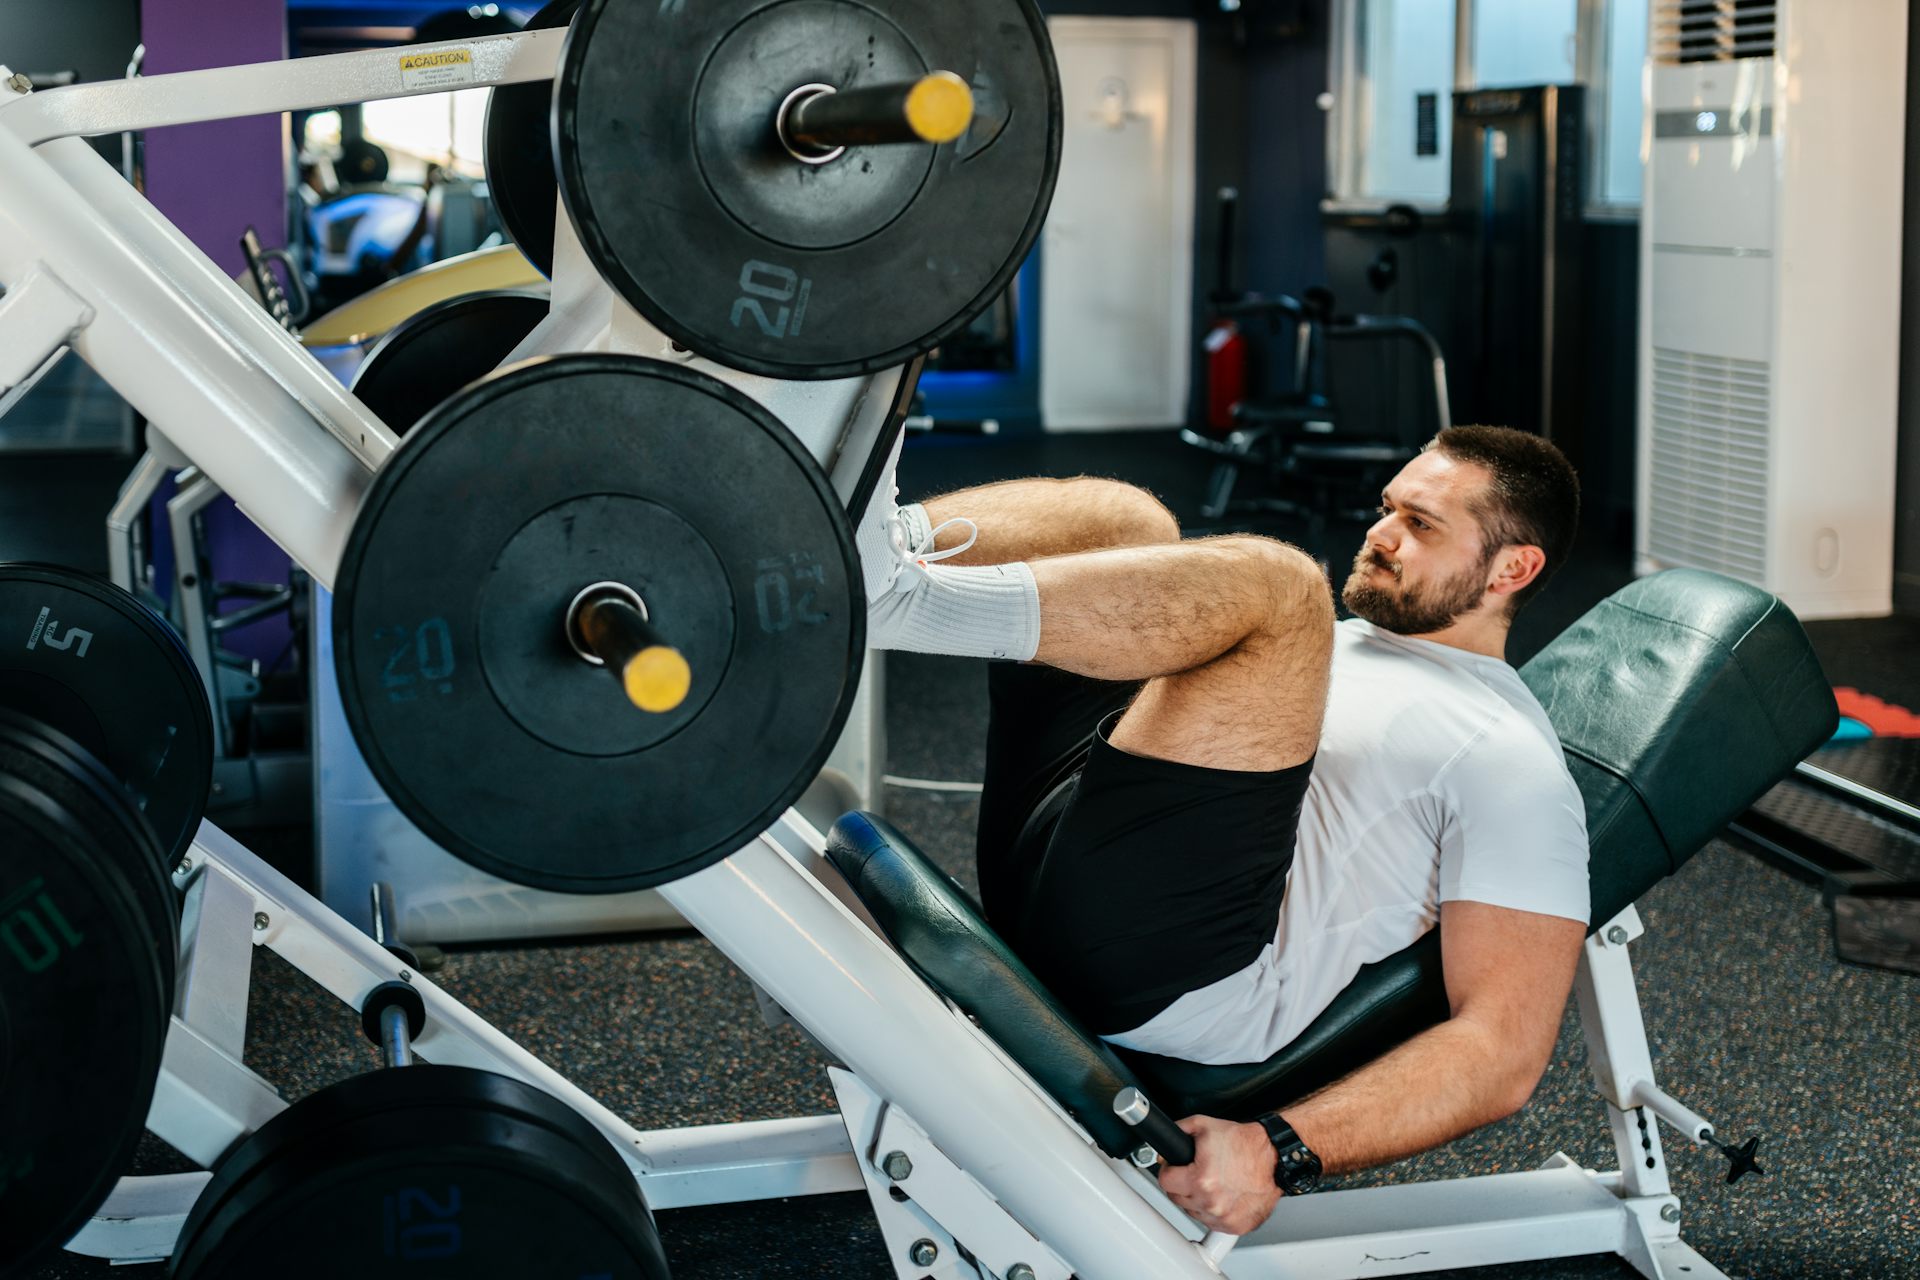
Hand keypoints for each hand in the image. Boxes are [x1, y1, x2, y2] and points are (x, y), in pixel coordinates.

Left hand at [1157, 1115, 1281, 1234]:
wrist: (1274, 1157)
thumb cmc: (1245, 1143)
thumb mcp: (1203, 1125)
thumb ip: (1176, 1132)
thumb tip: (1163, 1148)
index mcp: (1201, 1179)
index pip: (1165, 1181)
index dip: (1169, 1170)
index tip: (1177, 1167)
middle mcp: (1211, 1203)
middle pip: (1177, 1198)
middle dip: (1183, 1184)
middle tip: (1197, 1171)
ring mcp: (1224, 1218)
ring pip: (1193, 1211)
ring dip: (1198, 1199)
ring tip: (1213, 1182)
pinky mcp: (1236, 1226)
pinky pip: (1213, 1222)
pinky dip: (1215, 1210)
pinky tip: (1224, 1194)